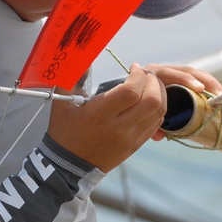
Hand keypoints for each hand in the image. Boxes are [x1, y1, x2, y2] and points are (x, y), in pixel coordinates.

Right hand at [47, 63, 167, 171]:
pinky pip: (156, 124)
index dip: (138, 75)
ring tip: (150, 84)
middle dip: (154, 82)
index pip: (131, 92)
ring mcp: (130, 138)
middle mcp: (119, 128)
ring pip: (159, 113)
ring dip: (160, 94)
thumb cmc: (65, 131)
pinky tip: (148, 100)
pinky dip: (158, 108)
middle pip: (152, 101)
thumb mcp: (62, 102)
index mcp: (100, 115)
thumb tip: (82, 54)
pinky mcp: (136, 145)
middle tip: (145, 74)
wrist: (69, 166)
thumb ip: (72, 76)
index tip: (133, 67)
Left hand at [140, 63, 221, 140]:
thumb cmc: (134, 107)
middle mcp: (162, 71)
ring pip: (193, 74)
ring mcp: (171, 73)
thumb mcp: (141, 114)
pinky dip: (207, 85)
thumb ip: (149, 124)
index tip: (199, 89)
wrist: (126, 99)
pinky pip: (195, 79)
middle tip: (219, 94)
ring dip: (209, 83)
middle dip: (205, 81)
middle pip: (187, 71)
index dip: (186, 80)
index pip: (170, 73)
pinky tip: (217, 94)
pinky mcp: (179, 78)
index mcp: (151, 77)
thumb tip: (160, 135)